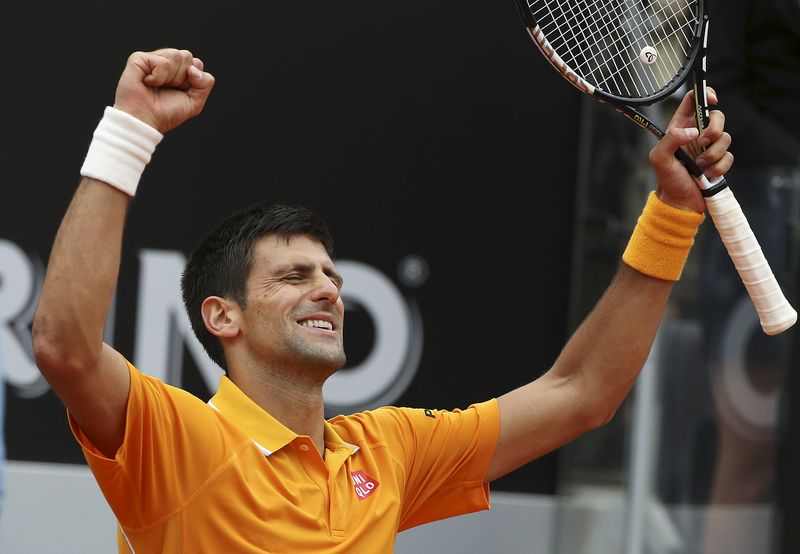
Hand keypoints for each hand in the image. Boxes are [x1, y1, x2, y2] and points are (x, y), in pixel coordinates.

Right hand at [113, 49, 214, 132]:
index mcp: (179, 69)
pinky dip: (159, 77)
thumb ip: (205, 84)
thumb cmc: (166, 113)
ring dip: (170, 78)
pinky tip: (148, 83)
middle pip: (187, 56)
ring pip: (176, 56)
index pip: (197, 63)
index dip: (193, 80)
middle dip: (182, 78)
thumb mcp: (195, 102)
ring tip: (158, 86)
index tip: (180, 92)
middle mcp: (166, 61)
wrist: (146, 121)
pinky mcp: (139, 58)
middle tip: (167, 89)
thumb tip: (193, 68)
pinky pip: (162, 62)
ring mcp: (152, 59)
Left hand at [648, 88, 732, 212]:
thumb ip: (670, 139)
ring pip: (726, 137)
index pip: (694, 100)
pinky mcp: (720, 161)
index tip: (712, 101)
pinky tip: (706, 175)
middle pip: (717, 116)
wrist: (679, 202)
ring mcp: (710, 147)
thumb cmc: (667, 179)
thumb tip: (692, 132)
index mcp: (680, 127)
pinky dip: (718, 167)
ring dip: (713, 155)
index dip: (705, 94)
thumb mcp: (659, 158)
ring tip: (699, 167)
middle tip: (702, 144)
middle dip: (713, 130)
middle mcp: (697, 134)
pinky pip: (729, 156)